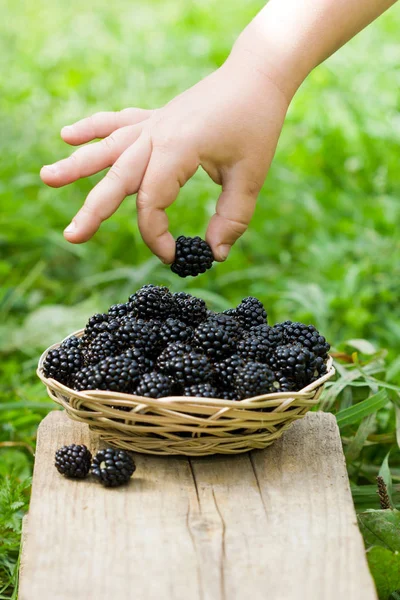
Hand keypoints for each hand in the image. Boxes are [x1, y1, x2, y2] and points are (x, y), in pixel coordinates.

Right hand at [40, 51, 289, 262]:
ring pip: (108, 148)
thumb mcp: (251, 176)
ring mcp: (153, 124)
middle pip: (117, 178)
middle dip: (93, 211)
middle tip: (72, 237)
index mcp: (178, 149)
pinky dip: (93, 128)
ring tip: (47, 178)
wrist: (256, 75)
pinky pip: (117, 123)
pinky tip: (67, 136)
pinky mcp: (155, 118)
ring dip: (77, 164)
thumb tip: (216, 254)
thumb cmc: (256, 124)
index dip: (157, 236)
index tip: (175, 257)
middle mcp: (157, 135)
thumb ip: (232, 219)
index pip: (152, 203)